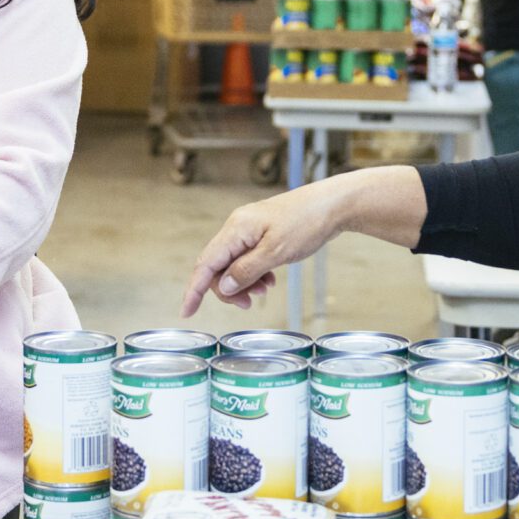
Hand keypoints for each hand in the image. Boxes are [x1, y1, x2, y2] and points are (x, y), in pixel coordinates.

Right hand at [184, 182, 353, 315]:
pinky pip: (247, 259)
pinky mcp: (262, 234)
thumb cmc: (307, 223)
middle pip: (217, 266)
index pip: (205, 264)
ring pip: (233, 264)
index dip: (194, 290)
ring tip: (264, 290)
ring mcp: (249, 230)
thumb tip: (222, 287)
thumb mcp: (276, 253)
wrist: (332, 205)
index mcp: (236, 229)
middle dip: (228, 289)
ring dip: (243, 282)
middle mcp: (237, 228)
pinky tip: (269, 279)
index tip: (187, 312)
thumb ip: (246, 271)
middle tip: (248, 303)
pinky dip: (254, 273)